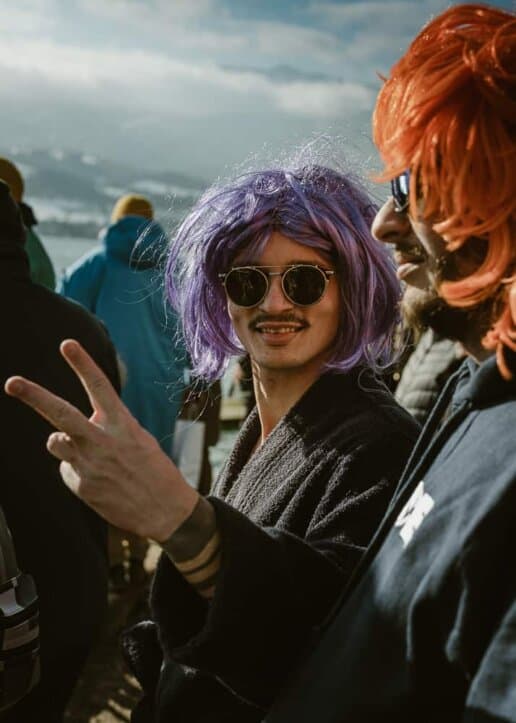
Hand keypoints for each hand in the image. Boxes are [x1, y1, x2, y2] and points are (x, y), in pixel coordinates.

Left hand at [4, 339, 198, 541]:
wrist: (164, 510)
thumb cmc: (153, 471)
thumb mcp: (138, 439)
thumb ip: (107, 427)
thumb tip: (73, 430)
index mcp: (122, 424)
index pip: (99, 387)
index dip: (83, 364)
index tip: (67, 344)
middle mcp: (103, 441)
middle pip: (62, 413)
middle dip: (35, 396)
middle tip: (12, 383)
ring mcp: (89, 464)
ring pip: (55, 441)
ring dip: (61, 441)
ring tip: (86, 453)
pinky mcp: (81, 485)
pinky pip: (66, 469)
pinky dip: (78, 470)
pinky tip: (99, 481)